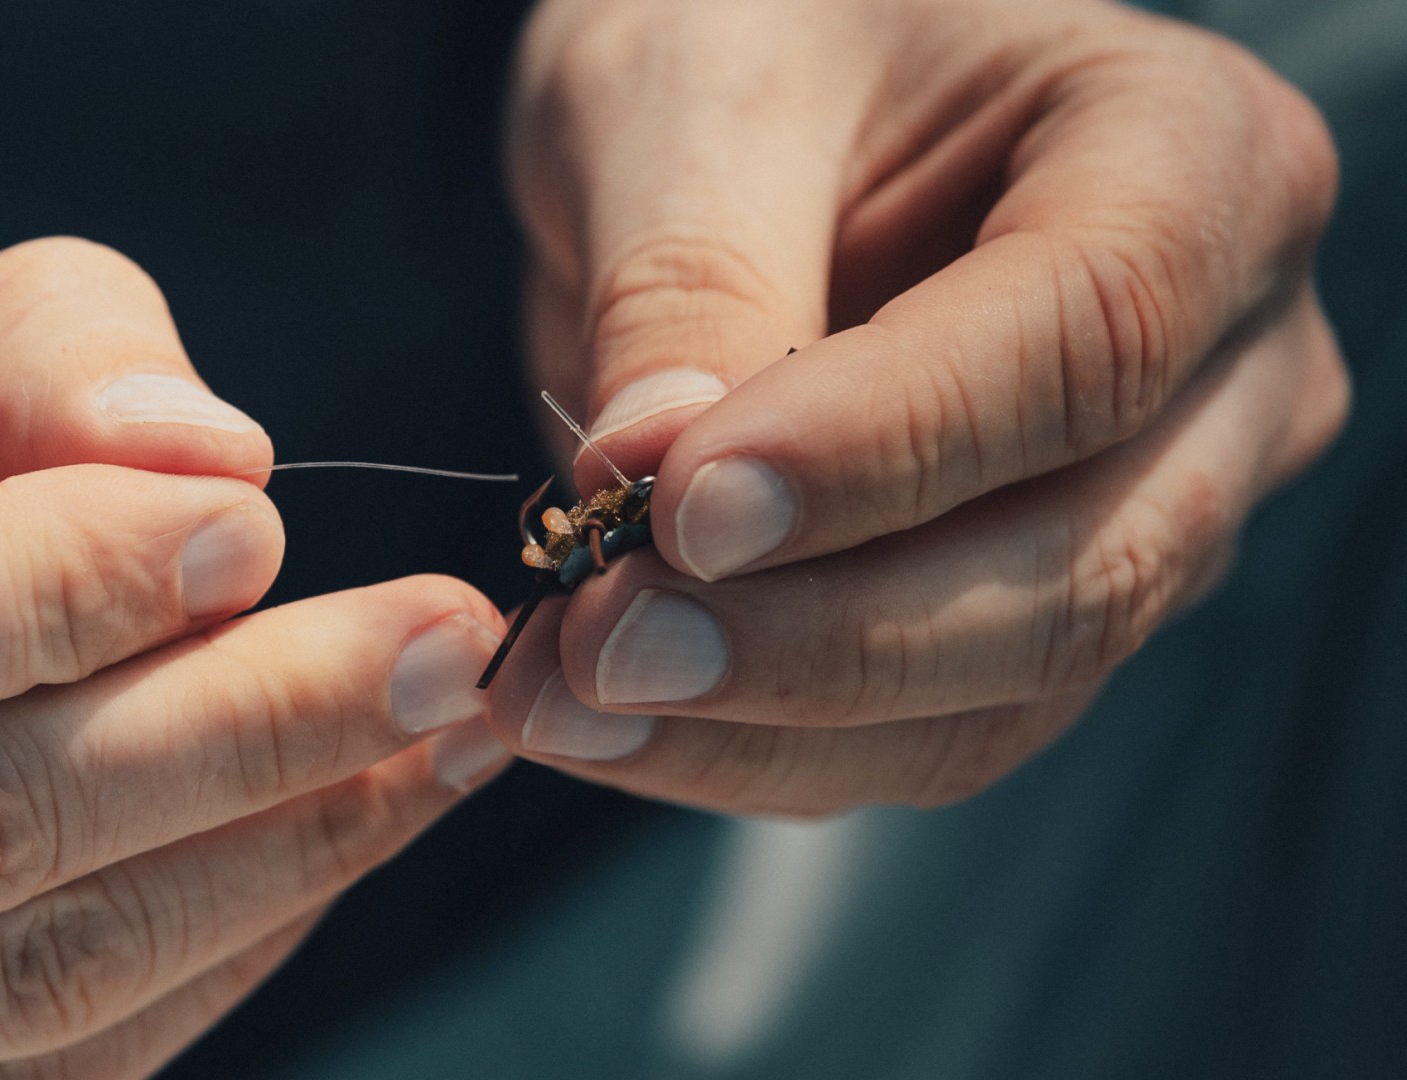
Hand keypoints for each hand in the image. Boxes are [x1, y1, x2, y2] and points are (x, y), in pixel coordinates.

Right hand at [0, 238, 509, 1076]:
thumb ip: (5, 361)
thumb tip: (208, 458)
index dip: (59, 591)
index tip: (256, 528)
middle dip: (244, 736)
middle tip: (445, 648)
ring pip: (9, 993)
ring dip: (271, 860)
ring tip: (437, 746)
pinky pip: (34, 1079)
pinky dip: (213, 959)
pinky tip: (325, 845)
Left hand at [489, 0, 1345, 812]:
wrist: (746, 103)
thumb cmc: (749, 33)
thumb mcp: (693, 96)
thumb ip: (691, 280)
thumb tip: (655, 495)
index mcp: (1195, 160)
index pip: (1086, 335)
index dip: (883, 449)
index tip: (678, 509)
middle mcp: (1221, 360)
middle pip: (1078, 564)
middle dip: (818, 638)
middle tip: (598, 648)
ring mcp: (1145, 504)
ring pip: (999, 690)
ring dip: (767, 726)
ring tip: (564, 702)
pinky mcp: (1028, 608)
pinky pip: (920, 732)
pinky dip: (756, 747)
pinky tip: (607, 718)